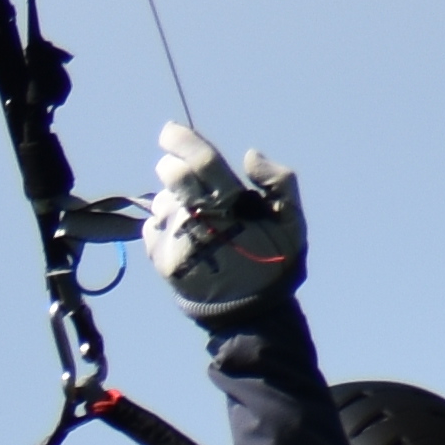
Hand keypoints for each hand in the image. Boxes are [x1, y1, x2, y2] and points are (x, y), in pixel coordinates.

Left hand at [141, 123, 303, 316]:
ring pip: (161, 201)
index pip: (201, 162)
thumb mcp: (292, 223)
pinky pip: (151, 226)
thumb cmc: (273, 262)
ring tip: (198, 220)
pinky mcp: (159, 260)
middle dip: (174, 168)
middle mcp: (198, 222)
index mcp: (232, 208)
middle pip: (173, 177)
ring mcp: (175, 242)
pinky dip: (165, 224)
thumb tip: (248, 155)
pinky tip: (187, 238)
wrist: (249, 315)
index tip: (170, 130)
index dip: (183, 141)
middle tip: (188, 178)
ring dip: (174, 200)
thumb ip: (279, 182)